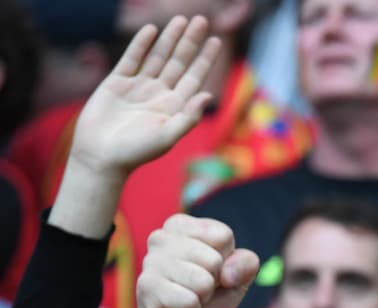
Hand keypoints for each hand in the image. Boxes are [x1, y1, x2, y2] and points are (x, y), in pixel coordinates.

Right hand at [68, 16, 220, 179]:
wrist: (100, 156)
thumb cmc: (135, 153)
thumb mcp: (166, 137)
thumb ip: (188, 117)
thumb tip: (208, 95)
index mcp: (175, 106)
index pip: (194, 78)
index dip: (205, 59)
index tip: (216, 40)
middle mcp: (160, 93)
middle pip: (179, 62)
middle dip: (190, 42)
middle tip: (201, 19)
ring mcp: (139, 86)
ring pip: (158, 56)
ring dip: (170, 38)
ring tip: (181, 19)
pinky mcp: (117, 82)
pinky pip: (132, 58)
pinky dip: (141, 44)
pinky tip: (152, 30)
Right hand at [137, 214, 258, 307]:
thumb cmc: (208, 292)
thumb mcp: (237, 274)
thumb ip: (246, 263)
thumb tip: (227, 273)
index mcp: (181, 225)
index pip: (223, 236)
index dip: (227, 260)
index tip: (212, 269)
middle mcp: (161, 237)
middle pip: (214, 260)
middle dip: (215, 280)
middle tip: (199, 286)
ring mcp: (151, 261)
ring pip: (203, 282)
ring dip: (203, 296)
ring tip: (189, 296)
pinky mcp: (147, 287)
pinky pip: (189, 302)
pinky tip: (178, 307)